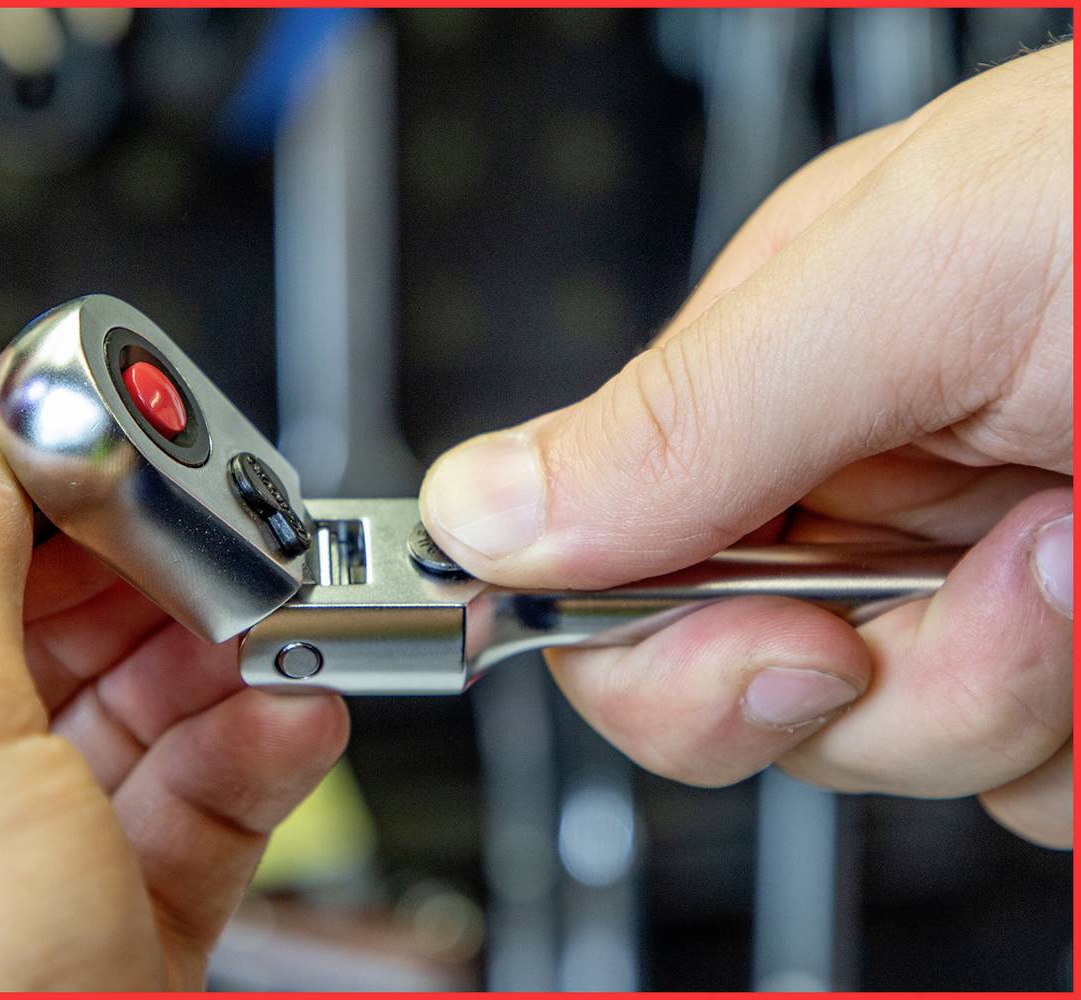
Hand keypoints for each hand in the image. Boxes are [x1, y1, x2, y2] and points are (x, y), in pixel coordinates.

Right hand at [419, 44, 1071, 845]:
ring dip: (1013, 697)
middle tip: (987, 582)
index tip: (769, 646)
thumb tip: (483, 511)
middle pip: (742, 695)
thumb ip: (689, 411)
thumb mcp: (929, 274)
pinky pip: (1034, 788)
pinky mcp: (1076, 674)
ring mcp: (967, 597)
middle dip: (867, 679)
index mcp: (771, 392)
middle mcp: (852, 500)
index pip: (606, 577)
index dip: (652, 649)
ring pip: (896, 757)